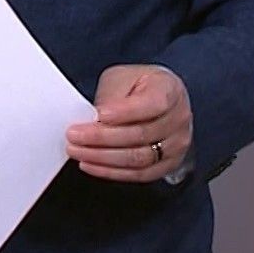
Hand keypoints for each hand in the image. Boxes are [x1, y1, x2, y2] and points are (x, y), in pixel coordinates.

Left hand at [65, 64, 191, 182]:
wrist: (159, 98)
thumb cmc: (139, 86)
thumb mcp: (122, 77)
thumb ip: (113, 97)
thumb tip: (94, 119)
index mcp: (170, 90)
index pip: (151, 104)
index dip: (124, 112)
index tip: (99, 115)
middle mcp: (179, 119)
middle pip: (141, 134)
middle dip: (102, 137)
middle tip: (74, 135)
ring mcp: (177, 144)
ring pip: (139, 158)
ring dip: (103, 157)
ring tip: (77, 151)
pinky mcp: (168, 164)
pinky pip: (139, 174)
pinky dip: (112, 172)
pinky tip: (91, 164)